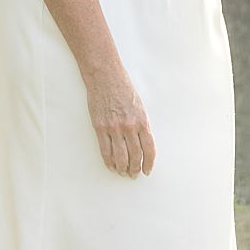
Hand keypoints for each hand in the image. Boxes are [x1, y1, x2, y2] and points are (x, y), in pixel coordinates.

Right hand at [84, 64, 155, 178]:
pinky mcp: (100, 127)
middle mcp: (129, 126)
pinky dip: (109, 162)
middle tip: (134, 174)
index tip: (147, 170)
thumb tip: (142, 144)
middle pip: (135, 156)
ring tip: (123, 172)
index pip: (149, 149)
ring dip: (122, 169)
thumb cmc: (123, 87)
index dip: (149, 163)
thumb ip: (141, 124)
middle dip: (135, 169)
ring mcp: (114, 128)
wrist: (105, 75)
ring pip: (120, 158)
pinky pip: (105, 151)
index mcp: (142, 120)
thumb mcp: (139, 105)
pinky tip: (111, 166)